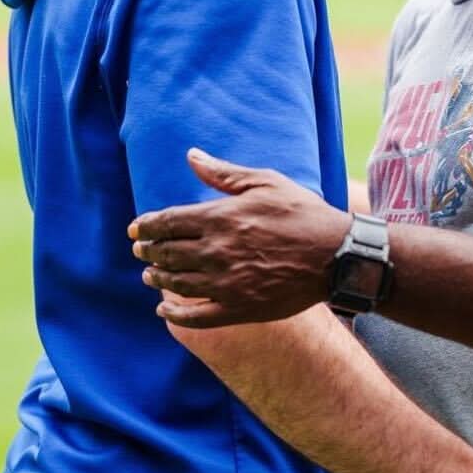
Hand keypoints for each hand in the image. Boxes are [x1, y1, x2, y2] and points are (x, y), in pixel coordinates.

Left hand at [129, 149, 348, 327]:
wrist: (336, 256)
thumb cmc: (303, 214)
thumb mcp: (266, 182)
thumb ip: (224, 173)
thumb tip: (191, 156)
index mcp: (220, 217)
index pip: (167, 222)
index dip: (145, 226)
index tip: (135, 229)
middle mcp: (216, 251)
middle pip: (166, 252)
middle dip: (147, 251)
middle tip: (141, 250)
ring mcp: (226, 283)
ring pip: (175, 283)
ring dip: (156, 278)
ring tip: (149, 275)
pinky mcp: (238, 309)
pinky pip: (195, 317)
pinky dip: (173, 314)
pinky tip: (164, 310)